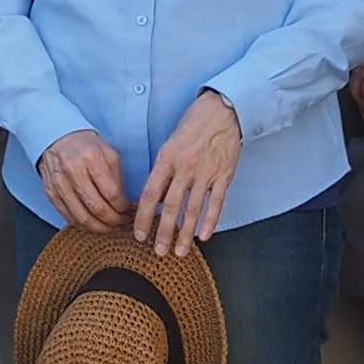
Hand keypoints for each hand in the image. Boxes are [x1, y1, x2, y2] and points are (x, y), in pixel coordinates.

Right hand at [34, 130, 131, 232]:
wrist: (56, 137)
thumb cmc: (85, 145)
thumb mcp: (108, 152)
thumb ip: (117, 177)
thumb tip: (126, 202)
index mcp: (91, 158)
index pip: (111, 193)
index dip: (123, 207)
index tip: (128, 210)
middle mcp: (73, 171)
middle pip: (97, 208)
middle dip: (113, 220)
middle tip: (121, 222)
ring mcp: (59, 183)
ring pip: (81, 217)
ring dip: (99, 227)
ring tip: (109, 227)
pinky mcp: (50, 192)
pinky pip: (67, 216)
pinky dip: (82, 225)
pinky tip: (92, 224)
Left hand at [131, 92, 242, 257]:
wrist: (223, 111)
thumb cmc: (193, 126)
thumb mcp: (169, 144)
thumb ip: (163, 172)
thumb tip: (156, 200)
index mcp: (167, 158)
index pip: (150, 194)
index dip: (144, 217)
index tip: (139, 235)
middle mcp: (185, 168)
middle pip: (171, 207)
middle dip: (164, 233)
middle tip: (159, 252)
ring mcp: (206, 173)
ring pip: (193, 209)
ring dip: (186, 234)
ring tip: (180, 252)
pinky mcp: (224, 175)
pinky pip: (216, 203)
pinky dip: (210, 221)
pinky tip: (204, 237)